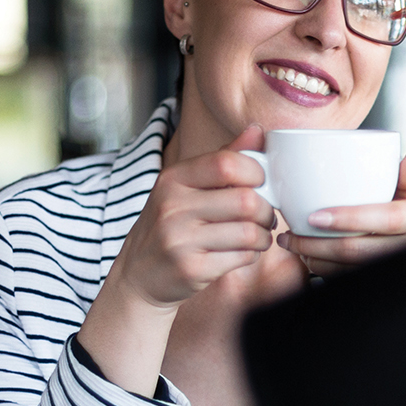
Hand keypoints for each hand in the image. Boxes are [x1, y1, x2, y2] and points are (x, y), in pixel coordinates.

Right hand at [112, 124, 276, 309]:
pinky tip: (242, 252)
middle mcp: (172, 206)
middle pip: (246, 200)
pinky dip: (251, 255)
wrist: (138, 275)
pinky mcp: (191, 269)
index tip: (261, 184)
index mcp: (173, 179)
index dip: (257, 172)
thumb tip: (257, 130)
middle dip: (267, 210)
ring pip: (249, 232)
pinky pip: (242, 257)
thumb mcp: (186, 187)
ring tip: (257, 236)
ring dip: (263, 236)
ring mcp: (180, 240)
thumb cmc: (171, 225)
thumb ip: (223, 158)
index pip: (227, 163)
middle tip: (265, 217)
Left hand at [278, 153, 405, 276]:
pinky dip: (320, 269)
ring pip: (346, 269)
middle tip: (290, 235)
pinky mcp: (372, 278)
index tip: (315, 216)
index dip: (350, 218)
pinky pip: (343, 278)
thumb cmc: (405, 215)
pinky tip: (305, 256)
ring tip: (291, 243)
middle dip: (317, 245)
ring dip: (313, 258)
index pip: (387, 219)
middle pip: (358, 250)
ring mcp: (388, 267)